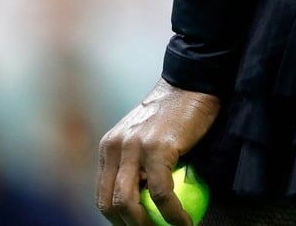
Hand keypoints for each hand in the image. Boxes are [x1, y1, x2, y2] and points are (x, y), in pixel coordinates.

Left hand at [97, 78, 220, 225]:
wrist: (193, 83)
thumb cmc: (177, 113)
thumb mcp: (148, 139)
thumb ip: (140, 165)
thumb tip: (145, 203)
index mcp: (109, 147)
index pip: (103, 195)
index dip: (118, 220)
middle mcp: (115, 147)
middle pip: (110, 204)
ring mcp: (134, 147)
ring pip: (129, 202)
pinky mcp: (157, 148)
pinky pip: (161, 192)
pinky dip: (172, 213)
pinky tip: (184, 221)